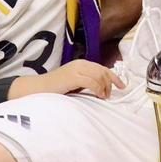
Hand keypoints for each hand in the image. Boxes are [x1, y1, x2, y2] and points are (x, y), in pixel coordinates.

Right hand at [8, 60, 123, 99]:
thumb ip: (87, 82)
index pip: (103, 69)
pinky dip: (98, 89)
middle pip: (104, 72)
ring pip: (100, 76)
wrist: (38, 88)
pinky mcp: (73, 76)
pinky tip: (98, 95)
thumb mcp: (75, 83)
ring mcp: (77, 69)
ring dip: (104, 88)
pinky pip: (92, 82)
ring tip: (103, 97)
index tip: (122, 86)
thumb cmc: (56, 88)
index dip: (115, 77)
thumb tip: (103, 89)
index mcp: (83, 64)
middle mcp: (81, 64)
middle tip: (108, 96)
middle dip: (110, 84)